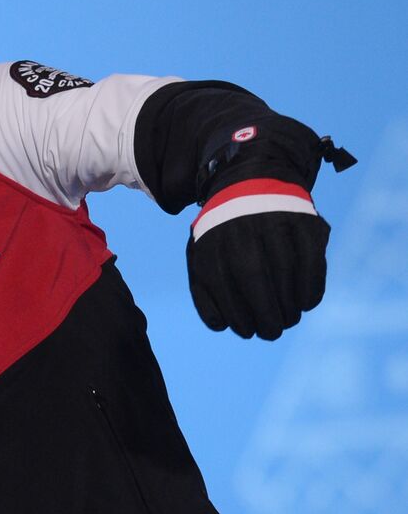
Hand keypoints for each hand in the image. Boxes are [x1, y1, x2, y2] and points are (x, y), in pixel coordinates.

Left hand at [186, 208, 329, 340]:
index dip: (240, 318)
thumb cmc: (222, 237)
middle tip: (273, 331)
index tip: (248, 331)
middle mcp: (241, 231)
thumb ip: (204, 293)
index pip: (225, 290)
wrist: (248, 182)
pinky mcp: (303, 221)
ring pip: (285, 270)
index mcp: (213, 245)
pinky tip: (307, 303)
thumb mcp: (202, 259)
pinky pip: (312, 258)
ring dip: (290, 305)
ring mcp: (274, 223)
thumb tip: (220, 326)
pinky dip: (312, 286)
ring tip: (290, 319)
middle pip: (255, 279)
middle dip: (267, 315)